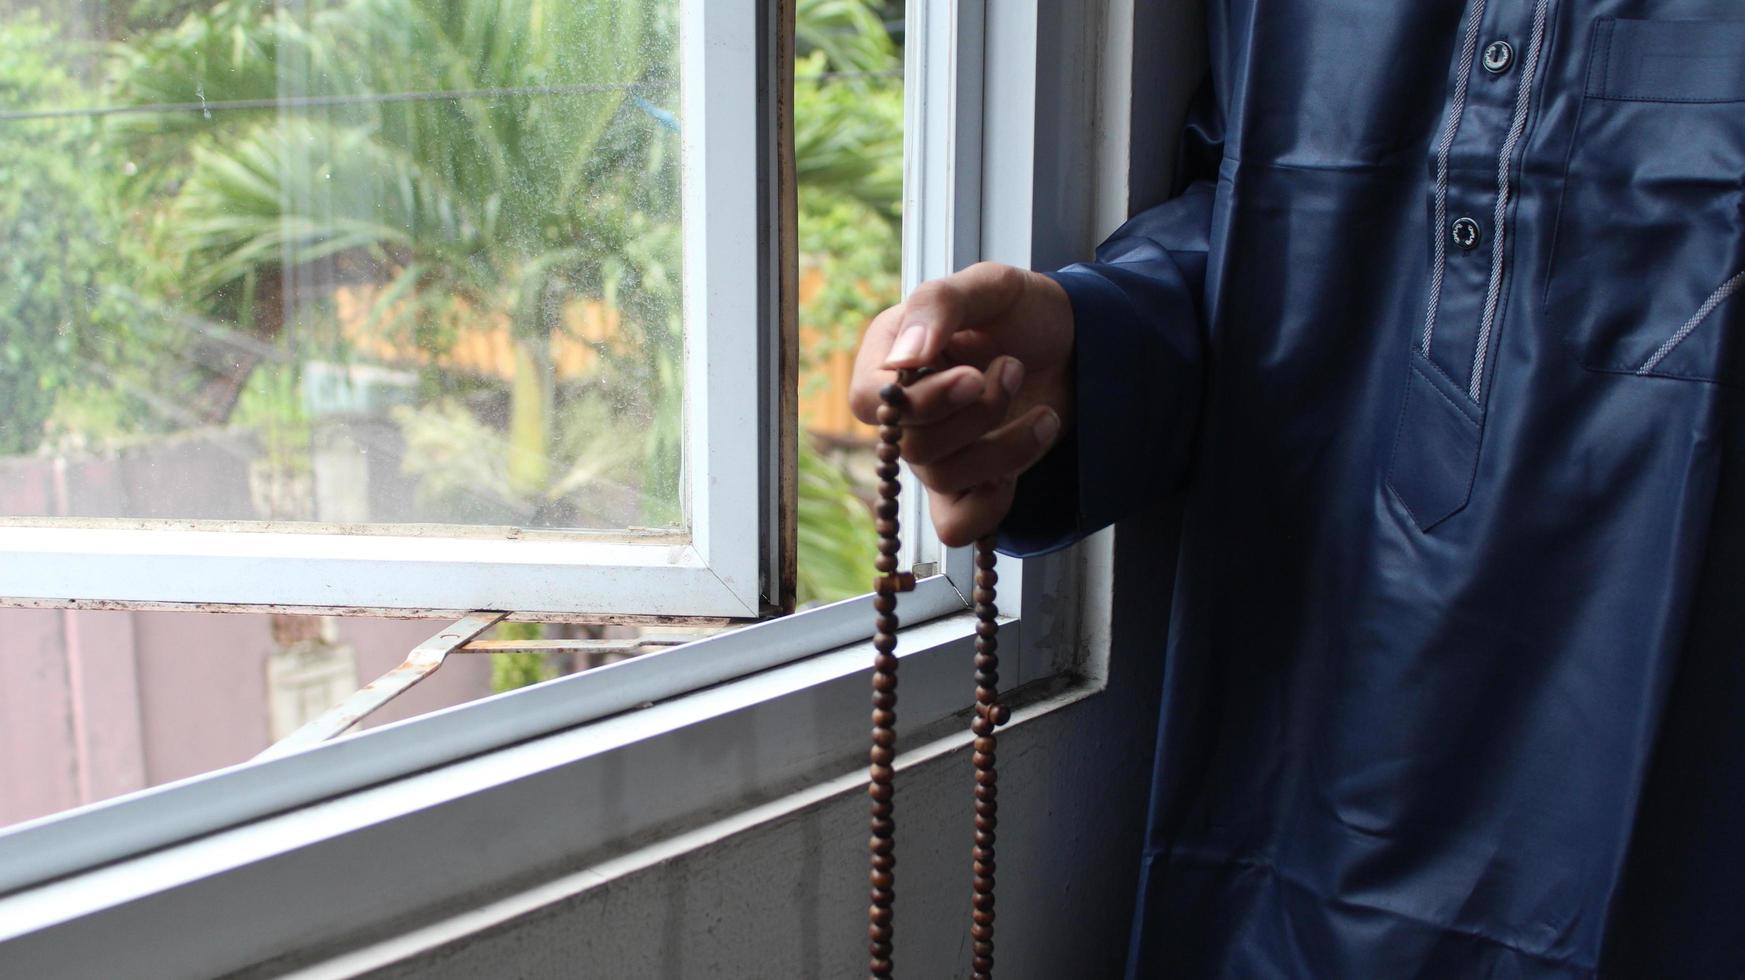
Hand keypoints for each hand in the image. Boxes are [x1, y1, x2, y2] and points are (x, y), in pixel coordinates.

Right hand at [849, 262, 1073, 545]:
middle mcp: (907, 411)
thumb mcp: (990, 286)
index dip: (920, 402)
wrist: (1079, 344)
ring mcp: (937, 453)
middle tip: (1013, 368)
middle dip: (978, 415)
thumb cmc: (1025, 311)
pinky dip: (990, 507)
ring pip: (944, 480)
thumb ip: (939, 305)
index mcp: (893, 356)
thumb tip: (902, 359)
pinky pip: (956, 524)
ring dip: (1005, 448)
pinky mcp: (969, 484)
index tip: (972, 376)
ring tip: (1041, 410)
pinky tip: (1018, 469)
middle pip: (914, 446)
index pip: (871, 403)